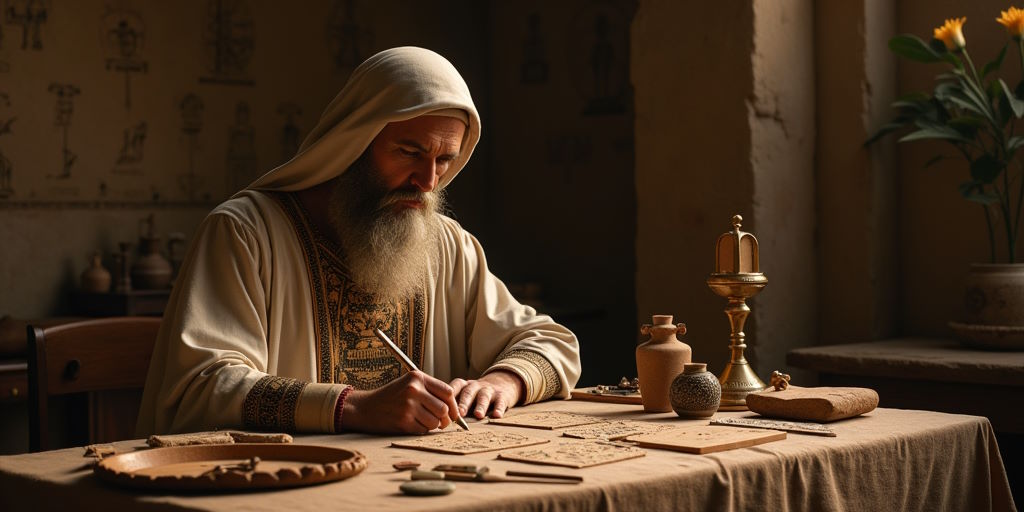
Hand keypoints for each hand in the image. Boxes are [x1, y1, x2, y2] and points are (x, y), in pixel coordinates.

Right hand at [339, 370, 460, 433]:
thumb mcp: (409, 384)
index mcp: (417, 377)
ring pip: (435, 422)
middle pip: (444, 409)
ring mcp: (408, 406)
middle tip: (441, 423)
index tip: (453, 414)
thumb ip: (430, 391)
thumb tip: (454, 409)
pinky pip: (423, 430)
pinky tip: (412, 425)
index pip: (447, 392)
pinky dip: (421, 430)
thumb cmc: (391, 397)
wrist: (365, 408)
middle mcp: (414, 390)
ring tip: (423, 422)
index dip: (454, 405)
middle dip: (446, 419)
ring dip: (432, 426)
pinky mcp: (403, 421)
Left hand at [450, 371, 524, 419]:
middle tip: (459, 414)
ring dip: (480, 406)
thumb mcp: (465, 395)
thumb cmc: (476, 395)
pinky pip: (500, 402)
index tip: (443, 407)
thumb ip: (454, 405)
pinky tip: (497, 416)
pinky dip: (499, 408)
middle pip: (468, 392)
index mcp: (463, 386)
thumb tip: (437, 421)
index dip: (448, 397)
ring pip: (484, 397)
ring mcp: (489, 390)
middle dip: (463, 403)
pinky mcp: (502, 396)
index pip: (454, 387)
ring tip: (478, 415)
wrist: (502, 382)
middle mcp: (475, 386)